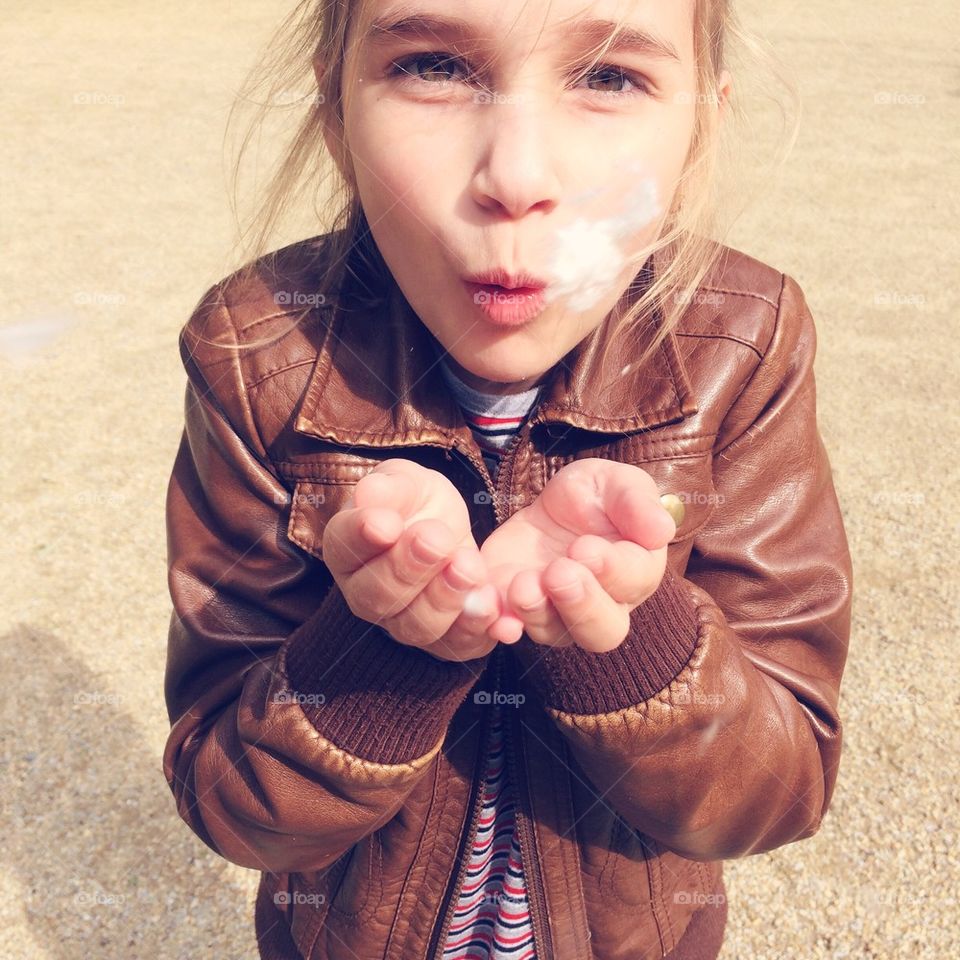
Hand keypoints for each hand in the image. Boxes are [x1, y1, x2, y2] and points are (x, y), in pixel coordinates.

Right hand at [322, 459, 512, 661]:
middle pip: (377, 596)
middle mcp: (368, 595)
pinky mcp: (447, 641)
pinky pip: (460, 645)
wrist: (447, 530)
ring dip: (444, 598)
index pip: (345, 547)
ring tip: (468, 567)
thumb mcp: (406, 482)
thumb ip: (390, 488)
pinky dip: (478, 626)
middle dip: (409, 568)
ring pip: (416, 627)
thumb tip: (370, 494)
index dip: (362, 536)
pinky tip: (492, 601)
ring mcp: (405, 623)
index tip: (385, 523)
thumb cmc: (416, 503)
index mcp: (348, 550)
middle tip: (436, 539)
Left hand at [479, 458, 676, 652]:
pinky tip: (492, 613)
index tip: (585, 547)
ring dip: (537, 612)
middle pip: (602, 631)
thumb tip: (662, 528)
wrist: (549, 509)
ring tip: (522, 584)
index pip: (632, 583)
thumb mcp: (615, 483)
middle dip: (580, 605)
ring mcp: (557, 614)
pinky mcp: (515, 611)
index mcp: (635, 571)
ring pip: (555, 634)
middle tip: (559, 572)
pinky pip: (510, 630)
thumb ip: (636, 502)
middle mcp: (602, 605)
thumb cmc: (595, 498)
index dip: (611, 570)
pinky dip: (499, 625)